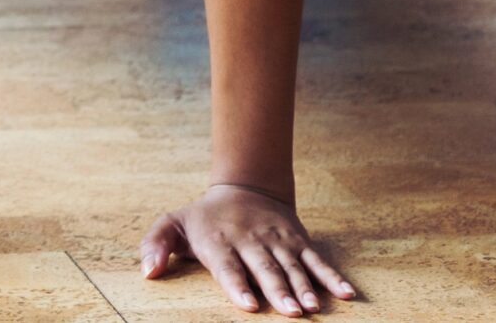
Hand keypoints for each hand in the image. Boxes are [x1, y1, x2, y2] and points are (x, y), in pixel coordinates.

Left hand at [142, 184, 355, 314]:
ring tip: (313, 308)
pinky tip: (347, 294)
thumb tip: (148, 271)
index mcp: (219, 241)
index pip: (229, 266)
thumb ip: (156, 244)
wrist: (245, 185)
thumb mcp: (173, 224)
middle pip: (265, 268)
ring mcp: (277, 240)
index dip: (238, 285)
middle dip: (278, 291)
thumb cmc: (204, 217)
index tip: (248, 305)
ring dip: (305, 287)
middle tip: (292, 313)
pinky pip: (317, 260)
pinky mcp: (298, 240)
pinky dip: (332, 277)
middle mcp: (250, 241)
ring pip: (293, 266)